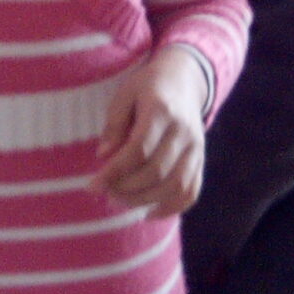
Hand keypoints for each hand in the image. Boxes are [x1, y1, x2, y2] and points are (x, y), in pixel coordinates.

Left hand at [95, 45, 209, 217]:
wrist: (185, 81)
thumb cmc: (148, 87)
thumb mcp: (125, 94)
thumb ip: (114, 124)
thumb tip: (103, 156)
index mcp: (162, 110)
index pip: (139, 149)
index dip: (115, 172)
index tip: (93, 186)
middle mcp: (184, 132)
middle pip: (157, 171)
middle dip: (126, 188)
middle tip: (106, 192)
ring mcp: (196, 148)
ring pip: (175, 185)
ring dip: (145, 200)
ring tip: (121, 200)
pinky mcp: (201, 160)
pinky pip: (191, 191)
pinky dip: (171, 208)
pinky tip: (149, 212)